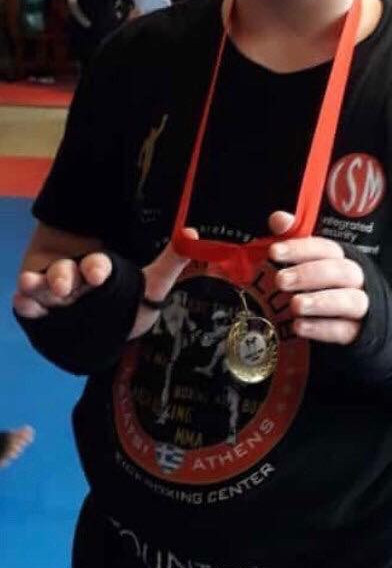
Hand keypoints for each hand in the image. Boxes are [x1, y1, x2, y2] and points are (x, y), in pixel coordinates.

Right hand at [13, 229, 197, 323]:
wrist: (108, 334)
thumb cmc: (128, 305)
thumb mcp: (151, 287)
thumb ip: (171, 263)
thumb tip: (193, 233)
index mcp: (101, 271)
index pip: (98, 265)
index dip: (97, 267)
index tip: (100, 272)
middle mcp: (75, 280)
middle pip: (66, 272)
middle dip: (64, 275)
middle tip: (65, 284)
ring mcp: (55, 296)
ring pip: (42, 285)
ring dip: (37, 284)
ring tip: (30, 285)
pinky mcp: (40, 311)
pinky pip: (28, 305)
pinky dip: (24, 303)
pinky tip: (22, 302)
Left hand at [268, 211, 368, 344]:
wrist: (349, 322)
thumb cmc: (322, 287)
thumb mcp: (305, 263)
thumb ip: (293, 239)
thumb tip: (279, 218)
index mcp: (340, 259)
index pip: (325, 247)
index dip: (301, 248)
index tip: (274, 252)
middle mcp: (354, 279)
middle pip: (340, 271)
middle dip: (309, 274)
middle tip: (281, 280)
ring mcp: (360, 306)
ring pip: (349, 300)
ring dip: (321, 301)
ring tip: (295, 305)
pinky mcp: (357, 332)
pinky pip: (344, 330)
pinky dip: (322, 328)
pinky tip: (299, 326)